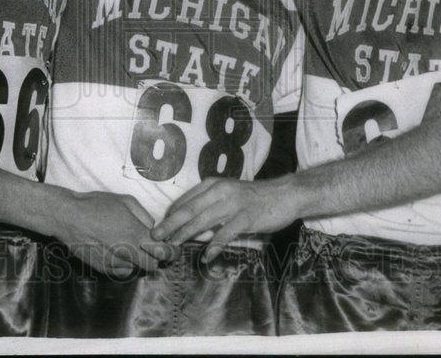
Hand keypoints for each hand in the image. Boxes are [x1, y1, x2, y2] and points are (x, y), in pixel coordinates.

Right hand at [57, 190, 177, 277]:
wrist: (68, 217)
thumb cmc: (97, 205)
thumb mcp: (126, 201)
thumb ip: (145, 217)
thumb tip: (153, 229)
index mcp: (136, 233)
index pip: (163, 252)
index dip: (172, 252)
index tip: (173, 250)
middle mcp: (128, 251)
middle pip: (153, 266)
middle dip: (156, 258)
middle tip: (153, 249)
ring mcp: (115, 262)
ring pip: (137, 269)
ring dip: (139, 261)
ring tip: (131, 247)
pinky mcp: (103, 269)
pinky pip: (122, 272)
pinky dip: (125, 265)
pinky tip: (118, 252)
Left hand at [151, 177, 297, 262]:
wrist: (284, 194)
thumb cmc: (254, 198)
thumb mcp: (228, 196)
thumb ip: (210, 206)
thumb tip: (189, 225)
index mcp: (214, 184)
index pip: (186, 200)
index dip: (171, 214)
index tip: (160, 227)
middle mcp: (221, 191)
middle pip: (190, 209)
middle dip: (171, 224)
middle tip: (156, 237)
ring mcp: (234, 203)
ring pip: (203, 220)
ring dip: (186, 233)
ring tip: (174, 245)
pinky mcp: (246, 216)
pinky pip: (226, 232)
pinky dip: (214, 245)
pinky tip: (206, 256)